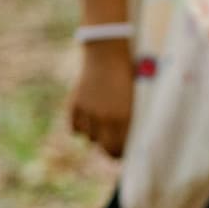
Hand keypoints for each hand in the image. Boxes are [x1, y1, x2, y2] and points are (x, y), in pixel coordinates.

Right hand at [69, 38, 134, 158]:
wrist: (107, 54)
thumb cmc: (126, 76)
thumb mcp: (133, 101)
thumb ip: (129, 122)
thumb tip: (125, 143)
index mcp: (125, 117)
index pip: (120, 149)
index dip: (120, 153)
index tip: (122, 152)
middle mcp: (106, 118)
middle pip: (104, 147)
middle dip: (108, 148)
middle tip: (110, 143)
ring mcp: (89, 112)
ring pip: (89, 137)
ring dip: (95, 133)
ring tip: (101, 119)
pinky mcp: (75, 105)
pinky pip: (75, 128)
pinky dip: (81, 126)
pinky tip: (88, 117)